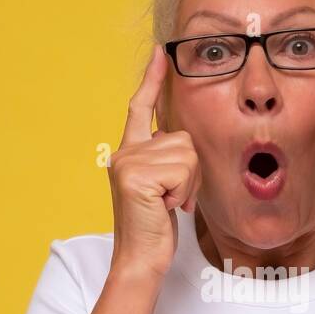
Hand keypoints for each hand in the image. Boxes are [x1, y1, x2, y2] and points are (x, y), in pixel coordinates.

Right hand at [107, 44, 201, 280]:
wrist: (140, 259)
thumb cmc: (156, 228)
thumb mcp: (163, 187)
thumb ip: (166, 160)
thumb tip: (182, 142)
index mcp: (129, 152)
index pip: (140, 108)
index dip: (152, 80)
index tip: (160, 54)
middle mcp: (124, 152)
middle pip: (183, 138)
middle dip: (190, 173)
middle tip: (172, 199)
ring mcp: (127, 162)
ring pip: (187, 154)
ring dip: (188, 185)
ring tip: (168, 204)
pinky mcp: (135, 176)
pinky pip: (183, 170)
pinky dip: (183, 192)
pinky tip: (166, 207)